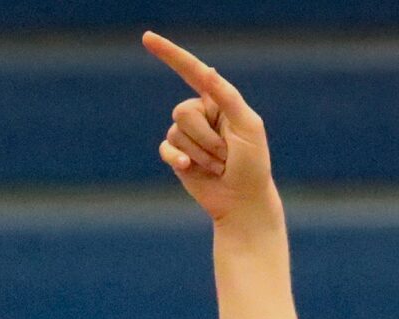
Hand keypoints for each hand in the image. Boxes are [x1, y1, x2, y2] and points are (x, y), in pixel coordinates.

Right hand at [144, 32, 279, 229]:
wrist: (243, 201)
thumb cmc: (252, 163)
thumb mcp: (247, 126)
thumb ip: (227, 97)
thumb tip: (207, 70)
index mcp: (219, 100)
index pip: (192, 72)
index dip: (170, 54)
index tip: (147, 38)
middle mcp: (201, 114)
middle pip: (183, 110)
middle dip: (205, 136)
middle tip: (226, 153)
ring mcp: (187, 135)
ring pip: (176, 132)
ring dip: (201, 152)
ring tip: (219, 165)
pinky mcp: (176, 155)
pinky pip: (166, 148)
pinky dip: (177, 158)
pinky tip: (189, 168)